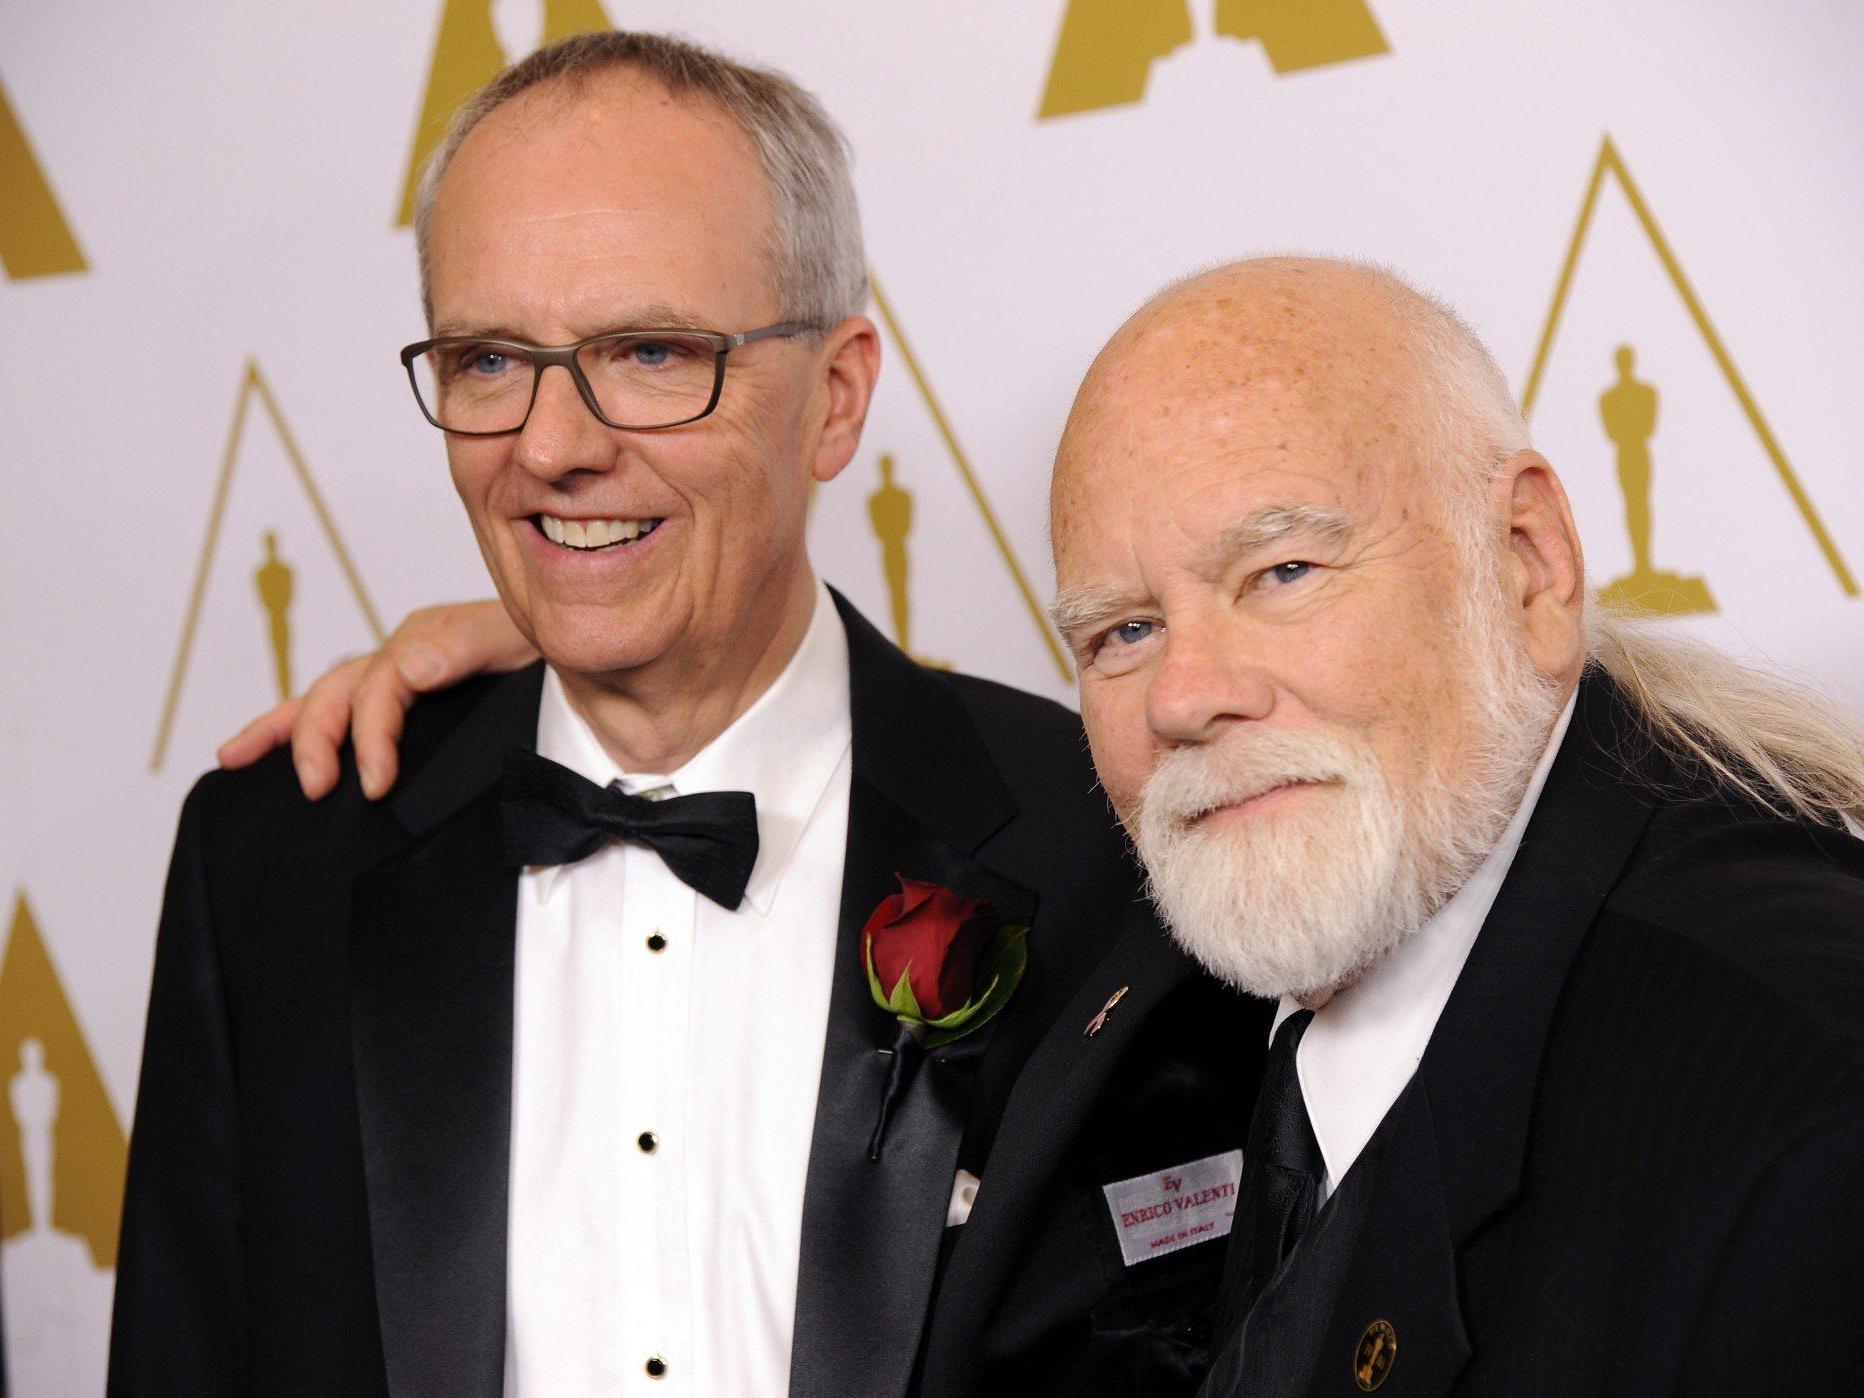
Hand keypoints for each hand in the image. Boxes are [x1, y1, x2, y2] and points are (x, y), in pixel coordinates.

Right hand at [216, 601, 536, 799]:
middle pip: (340, 690)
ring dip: (284, 728)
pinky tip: (259, 753)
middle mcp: (404, 652)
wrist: (584, 654)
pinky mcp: (400, 699)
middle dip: (318, 738)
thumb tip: (407, 668)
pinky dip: (296, 727)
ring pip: (326, 696)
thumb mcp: (519, 639)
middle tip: (318, 788)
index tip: (374, 783)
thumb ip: (466, 647)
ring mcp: (397, 674)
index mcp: (429, 638)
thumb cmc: (554, 650)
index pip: (380, 684)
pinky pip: (340, 709)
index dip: (371, 734)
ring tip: (236, 758)